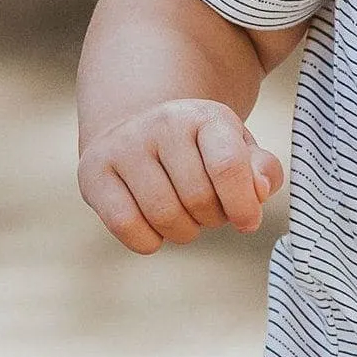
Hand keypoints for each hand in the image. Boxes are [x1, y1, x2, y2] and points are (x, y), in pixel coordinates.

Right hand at [79, 98, 283, 253]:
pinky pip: (126, 226)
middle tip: (210, 211)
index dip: (243, 205)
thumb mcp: (239, 150)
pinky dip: (149, 241)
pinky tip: (155, 227)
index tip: (247, 221)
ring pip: (164, 216)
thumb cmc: (201, 151)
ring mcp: (123, 146)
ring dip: (184, 232)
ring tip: (186, 217)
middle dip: (213, 219)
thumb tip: (258, 191)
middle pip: (198, 199)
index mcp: (204, 115)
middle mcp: (161, 123)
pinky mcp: (93, 172)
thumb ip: (262, 171)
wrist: (139, 129)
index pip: (227, 165)